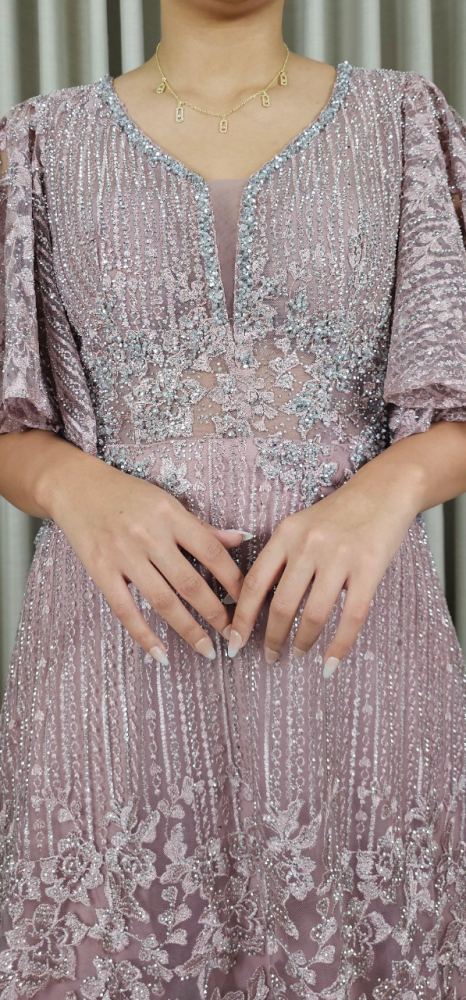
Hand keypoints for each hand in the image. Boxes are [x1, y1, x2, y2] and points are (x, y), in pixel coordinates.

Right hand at [46, 453, 248, 663]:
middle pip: (189, 582)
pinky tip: (161, 654)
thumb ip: (201, 527)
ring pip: (162, 600)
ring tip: (207, 649)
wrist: (77, 487)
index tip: (248, 602)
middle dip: (216, 613)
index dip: (233, 579)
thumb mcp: (166, 502)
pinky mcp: (101, 571)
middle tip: (234, 635)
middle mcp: (148, 535)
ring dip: (188, 629)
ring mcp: (123, 555)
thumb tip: (240, 539)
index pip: (210, 551)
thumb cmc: (127, 495)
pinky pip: (125, 610)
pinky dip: (144, 635)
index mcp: (170, 515)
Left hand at [227, 469, 419, 676]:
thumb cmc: (339, 513)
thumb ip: (280, 555)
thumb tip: (255, 600)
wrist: (384, 490)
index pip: (255, 583)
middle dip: (272, 638)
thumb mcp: (300, 524)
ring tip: (298, 654)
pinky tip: (330, 662)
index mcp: (286, 534)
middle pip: (281, 604)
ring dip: (303, 642)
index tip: (234, 640)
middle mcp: (309, 545)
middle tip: (271, 657)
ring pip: (314, 614)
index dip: (242, 617)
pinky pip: (352, 616)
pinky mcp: (369, 568)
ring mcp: (340, 557)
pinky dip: (339, 646)